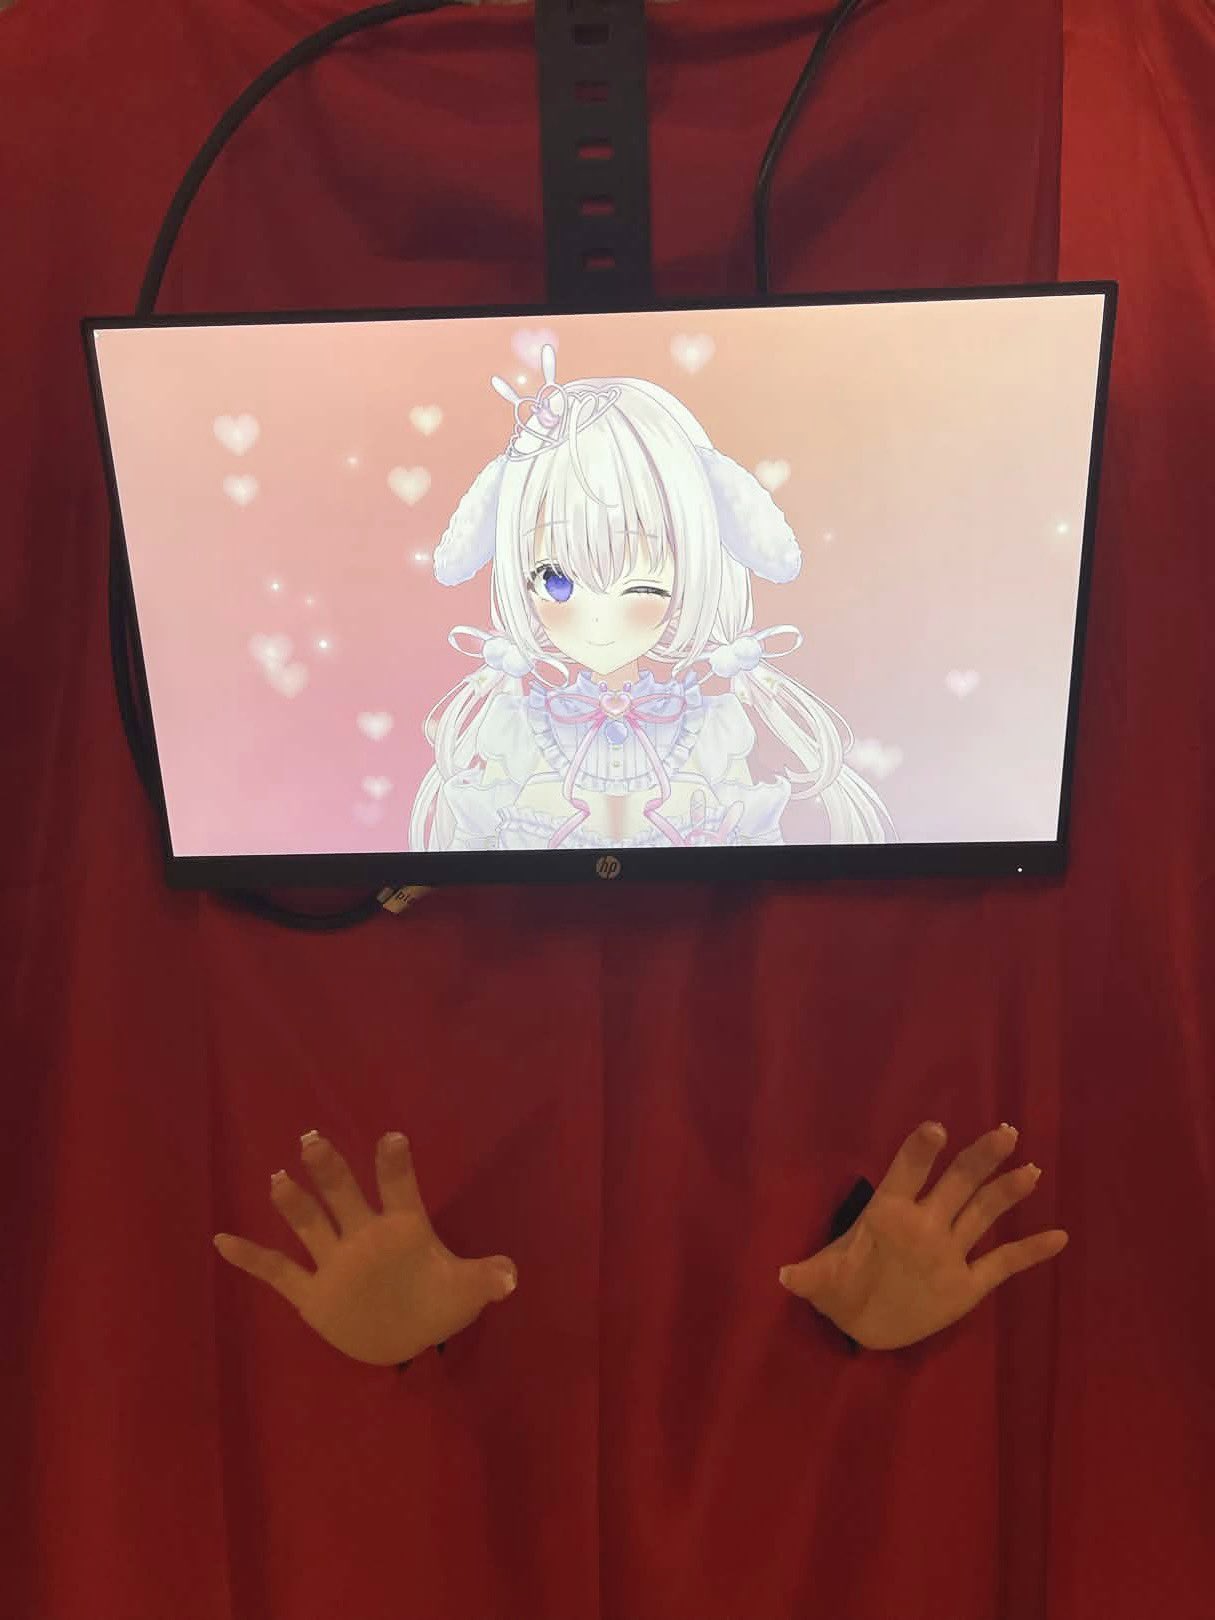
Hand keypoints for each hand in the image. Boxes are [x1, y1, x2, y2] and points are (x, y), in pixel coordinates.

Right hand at [213, 1132, 516, 1366]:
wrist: (406, 1340)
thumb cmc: (437, 1301)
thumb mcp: (465, 1292)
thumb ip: (485, 1279)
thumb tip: (511, 1278)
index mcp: (405, 1228)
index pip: (400, 1190)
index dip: (396, 1166)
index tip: (394, 1137)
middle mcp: (364, 1236)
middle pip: (345, 1196)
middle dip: (331, 1170)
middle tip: (312, 1139)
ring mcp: (335, 1262)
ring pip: (311, 1225)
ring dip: (295, 1204)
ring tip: (279, 1179)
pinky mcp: (312, 1294)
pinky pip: (278, 1272)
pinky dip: (251, 1258)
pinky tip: (223, 1240)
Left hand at [779, 1121, 1068, 1350]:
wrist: (860, 1322)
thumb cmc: (839, 1289)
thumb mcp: (824, 1283)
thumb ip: (812, 1277)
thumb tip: (785, 1277)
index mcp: (888, 1215)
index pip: (905, 1174)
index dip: (918, 1153)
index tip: (935, 1129)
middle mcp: (925, 1225)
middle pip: (956, 1184)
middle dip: (978, 1158)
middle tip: (1003, 1131)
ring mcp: (949, 1252)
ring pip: (983, 1213)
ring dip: (1006, 1190)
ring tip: (1029, 1168)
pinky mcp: (967, 1285)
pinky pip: (1002, 1263)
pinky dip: (1030, 1251)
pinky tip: (1059, 1236)